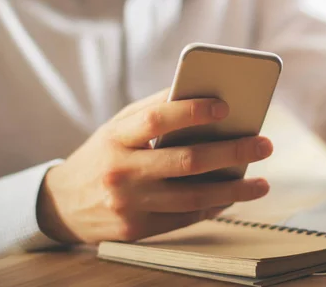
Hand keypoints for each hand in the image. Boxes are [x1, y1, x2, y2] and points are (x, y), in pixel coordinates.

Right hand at [37, 89, 272, 243]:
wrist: (62, 205)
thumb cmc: (101, 155)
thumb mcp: (117, 127)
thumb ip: (153, 111)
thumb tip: (201, 95)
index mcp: (117, 137)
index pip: (158, 119)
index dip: (193, 111)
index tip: (226, 107)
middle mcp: (122, 171)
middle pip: (186, 161)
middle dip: (230, 152)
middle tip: (264, 144)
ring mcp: (130, 204)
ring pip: (192, 197)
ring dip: (233, 190)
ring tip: (262, 183)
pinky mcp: (138, 229)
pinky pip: (184, 218)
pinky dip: (213, 207)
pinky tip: (233, 197)